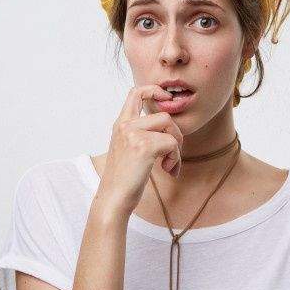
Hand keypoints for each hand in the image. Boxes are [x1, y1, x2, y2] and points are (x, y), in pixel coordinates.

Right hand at [95, 85, 183, 215]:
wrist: (113, 199)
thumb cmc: (123, 180)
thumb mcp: (128, 150)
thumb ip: (141, 135)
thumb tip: (169, 129)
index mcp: (120, 124)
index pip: (135, 92)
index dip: (154, 90)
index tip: (167, 98)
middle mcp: (125, 125)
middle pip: (164, 115)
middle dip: (175, 134)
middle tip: (172, 154)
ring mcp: (133, 134)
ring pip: (170, 127)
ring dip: (176, 148)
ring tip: (169, 164)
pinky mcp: (143, 146)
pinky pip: (172, 144)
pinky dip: (175, 158)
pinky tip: (168, 170)